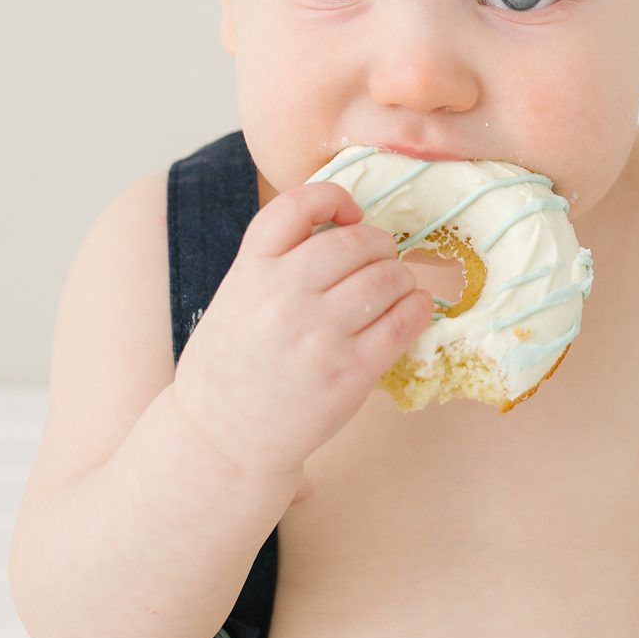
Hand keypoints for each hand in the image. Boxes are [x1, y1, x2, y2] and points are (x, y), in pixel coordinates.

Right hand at [170, 181, 435, 483]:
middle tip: (381, 259)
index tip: (349, 213)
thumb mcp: (237, 297)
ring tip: (397, 287)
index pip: (297, 205)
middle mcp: (282, 296)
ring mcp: (317, 336)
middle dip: (378, 245)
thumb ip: (278, 262)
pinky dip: (417, 308)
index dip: (333, 198)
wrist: (221, 439)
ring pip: (386, 278)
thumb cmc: (233, 365)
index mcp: (251, 270)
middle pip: (355, 241)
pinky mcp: (348, 374)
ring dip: (401, 277)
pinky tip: (413, 309)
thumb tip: (346, 227)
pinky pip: (402, 324)